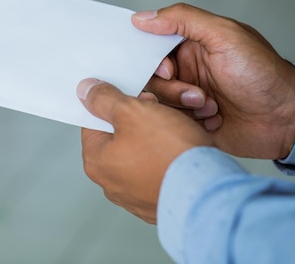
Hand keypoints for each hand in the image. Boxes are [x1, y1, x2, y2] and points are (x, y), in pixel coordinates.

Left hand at [78, 78, 212, 223]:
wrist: (209, 191)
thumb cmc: (170, 152)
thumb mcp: (132, 111)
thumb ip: (104, 99)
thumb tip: (85, 91)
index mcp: (97, 162)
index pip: (96, 121)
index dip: (118, 103)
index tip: (138, 99)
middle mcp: (112, 183)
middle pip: (121, 136)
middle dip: (143, 119)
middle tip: (162, 113)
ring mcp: (136, 196)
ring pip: (144, 152)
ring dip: (160, 137)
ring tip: (179, 131)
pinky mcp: (160, 202)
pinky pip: (162, 171)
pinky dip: (172, 158)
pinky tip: (185, 152)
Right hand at [133, 3, 294, 159]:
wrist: (285, 119)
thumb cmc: (262, 73)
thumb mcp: (224, 35)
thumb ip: (183, 19)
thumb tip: (142, 18)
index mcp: (191, 44)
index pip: (151, 46)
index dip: (152, 60)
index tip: (168, 71)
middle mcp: (186, 69)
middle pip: (151, 78)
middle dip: (172, 89)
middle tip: (198, 95)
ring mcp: (188, 96)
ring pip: (159, 102)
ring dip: (184, 107)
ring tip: (211, 108)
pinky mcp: (191, 121)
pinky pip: (170, 122)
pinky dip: (189, 123)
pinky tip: (213, 121)